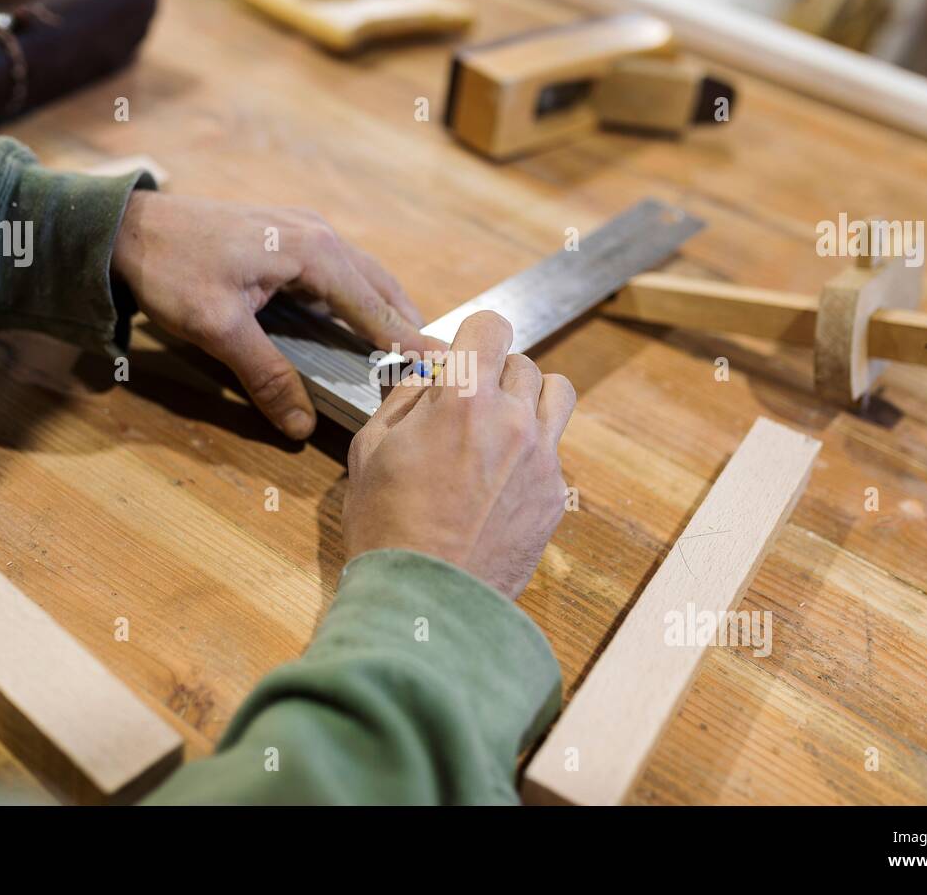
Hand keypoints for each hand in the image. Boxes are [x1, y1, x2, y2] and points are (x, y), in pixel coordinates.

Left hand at [112, 191, 434, 438]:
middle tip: (432, 364)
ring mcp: (303, 231)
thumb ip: (266, 375)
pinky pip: (338, 271)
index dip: (409, 342)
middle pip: (380, 286)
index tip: (443, 367)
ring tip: (403, 348)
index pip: (376, 306)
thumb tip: (301, 425)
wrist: (127, 228)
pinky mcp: (286, 237)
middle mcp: (318, 235)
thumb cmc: (173, 270)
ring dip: (384, 310)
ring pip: (361, 276)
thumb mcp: (219, 329)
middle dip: (406, 324)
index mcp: (313, 253)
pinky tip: (355, 322)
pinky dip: (358, 298)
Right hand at [342, 311, 575, 599]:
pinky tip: (501, 481)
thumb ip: (403, 399)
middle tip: (467, 404)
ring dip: (530, 398)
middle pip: (523, 362)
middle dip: (495, 373)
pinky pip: (555, 449)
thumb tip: (426, 377)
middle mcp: (513, 419)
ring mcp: (542, 458)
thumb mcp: (370, 449)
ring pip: (556, 394)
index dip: (474, 336)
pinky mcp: (555, 494)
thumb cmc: (387, 526)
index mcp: (463, 398)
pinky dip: (533, 451)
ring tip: (501, 427)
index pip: (491, 326)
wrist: (427, 600)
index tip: (462, 356)